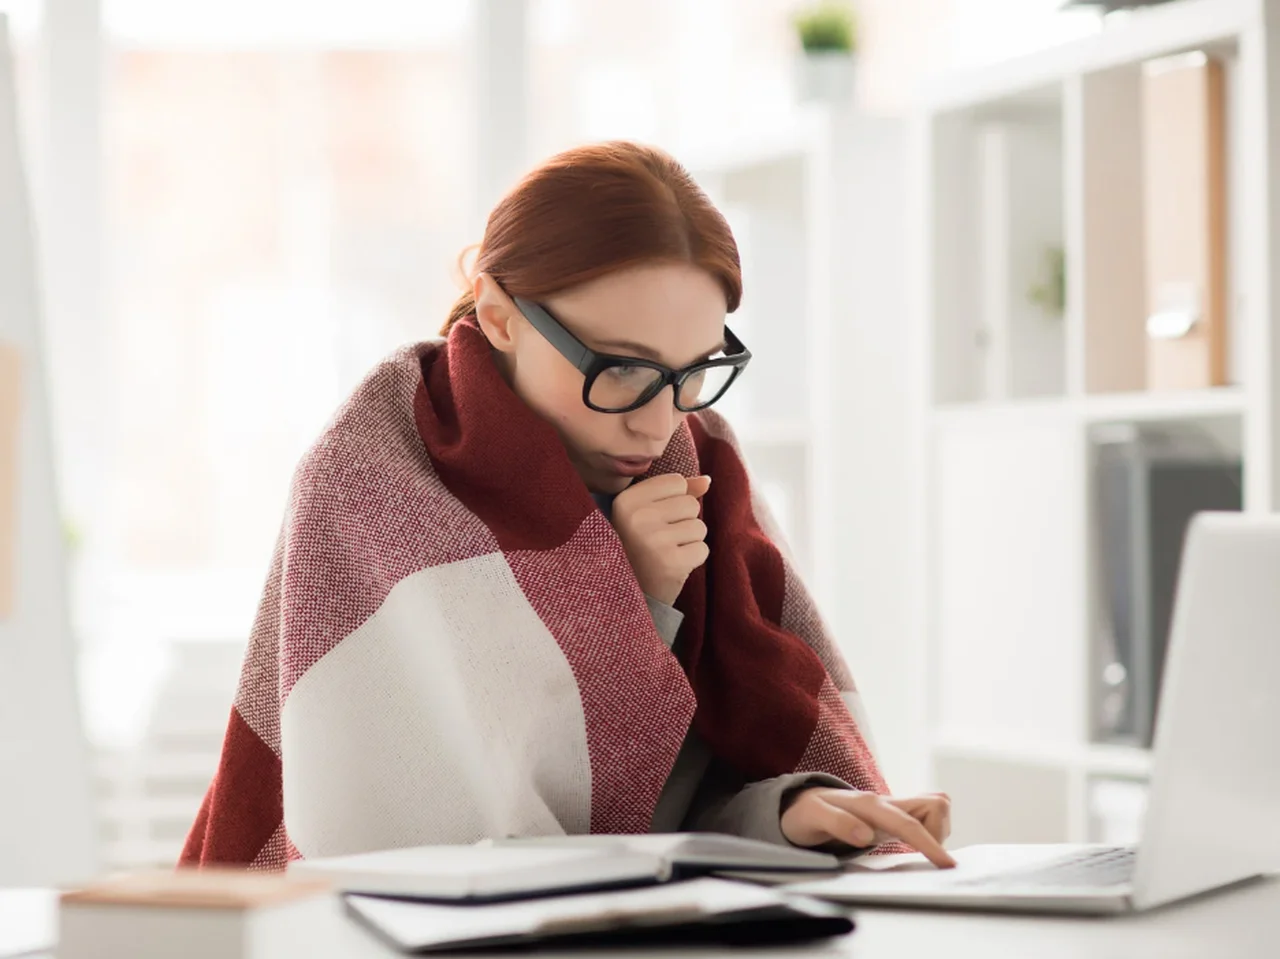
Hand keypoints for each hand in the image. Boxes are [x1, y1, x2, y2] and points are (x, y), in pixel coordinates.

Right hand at [612, 473, 711, 605]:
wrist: (625, 595)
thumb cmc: (638, 548)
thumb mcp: (646, 514)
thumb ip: (676, 493)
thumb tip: (707, 480)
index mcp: (626, 500)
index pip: (676, 482)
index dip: (673, 501)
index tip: (653, 521)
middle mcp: (637, 517)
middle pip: (691, 504)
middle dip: (683, 522)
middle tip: (660, 541)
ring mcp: (653, 540)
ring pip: (699, 527)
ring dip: (689, 542)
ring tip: (666, 553)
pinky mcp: (671, 563)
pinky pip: (702, 549)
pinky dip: (693, 559)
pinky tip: (672, 566)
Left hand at [780, 788, 955, 868]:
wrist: (799, 803)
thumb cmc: (806, 812)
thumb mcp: (813, 817)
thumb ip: (838, 822)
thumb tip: (866, 835)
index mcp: (869, 804)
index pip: (908, 823)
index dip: (930, 843)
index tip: (946, 864)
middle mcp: (885, 802)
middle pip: (936, 804)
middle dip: (939, 833)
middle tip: (921, 856)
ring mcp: (892, 808)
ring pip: (935, 808)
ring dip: (936, 831)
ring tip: (915, 850)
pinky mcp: (893, 816)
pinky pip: (926, 818)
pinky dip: (930, 831)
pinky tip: (914, 846)